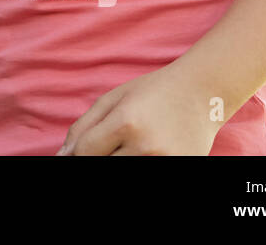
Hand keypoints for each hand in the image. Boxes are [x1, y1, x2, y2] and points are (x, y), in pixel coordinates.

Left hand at [55, 61, 225, 154]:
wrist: (202, 94)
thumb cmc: (152, 92)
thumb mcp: (113, 100)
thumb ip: (83, 128)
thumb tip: (62, 156)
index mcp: (126, 122)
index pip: (85, 153)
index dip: (75, 154)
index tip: (79, 151)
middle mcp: (146, 146)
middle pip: (102, 166)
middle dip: (98, 157)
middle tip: (110, 144)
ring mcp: (165, 162)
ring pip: (123, 171)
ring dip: (119, 159)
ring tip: (128, 145)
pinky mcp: (179, 168)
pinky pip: (146, 173)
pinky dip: (137, 162)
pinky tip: (142, 151)